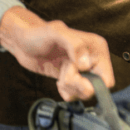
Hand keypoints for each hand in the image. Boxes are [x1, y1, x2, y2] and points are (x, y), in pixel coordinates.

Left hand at [0, 7, 114, 99]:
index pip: (107, 77)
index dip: (90, 79)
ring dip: (70, 87)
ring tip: (61, 73)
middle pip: (97, 88)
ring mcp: (83, 72)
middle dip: (78, 84)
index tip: (74, 67)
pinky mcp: (72, 80)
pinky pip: (75, 96)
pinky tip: (58, 80)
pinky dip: (65, 92)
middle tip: (65, 73)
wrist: (22, 43)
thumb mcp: (56, 32)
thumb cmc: (38, 34)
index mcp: (97, 48)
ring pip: (85, 94)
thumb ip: (74, 45)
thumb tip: (86, 65)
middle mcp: (93, 60)